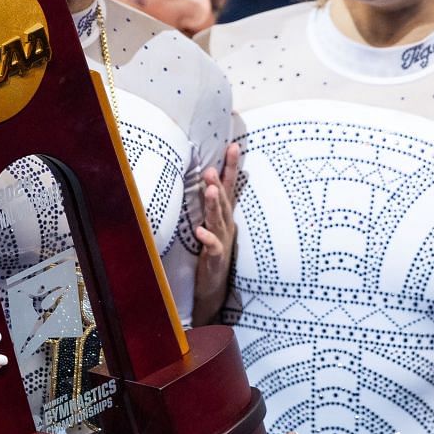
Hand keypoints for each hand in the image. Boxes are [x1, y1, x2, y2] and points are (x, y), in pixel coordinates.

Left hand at [191, 144, 240, 324]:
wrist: (213, 287)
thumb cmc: (211, 253)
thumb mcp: (212, 225)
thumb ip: (212, 204)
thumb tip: (206, 177)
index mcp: (225, 216)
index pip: (229, 188)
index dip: (231, 167)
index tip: (233, 146)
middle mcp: (226, 226)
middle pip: (223, 201)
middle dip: (218, 183)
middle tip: (212, 167)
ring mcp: (222, 242)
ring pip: (218, 220)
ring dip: (214, 205)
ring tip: (209, 190)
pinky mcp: (215, 259)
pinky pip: (212, 247)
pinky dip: (207, 238)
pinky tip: (200, 231)